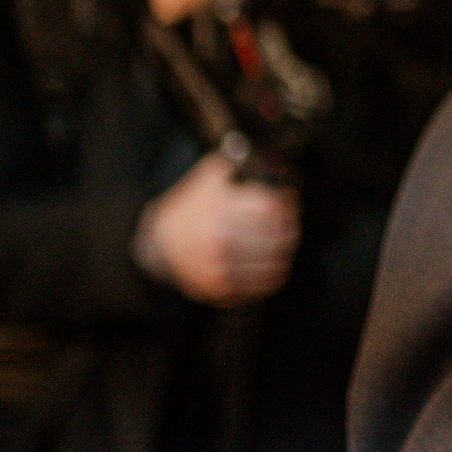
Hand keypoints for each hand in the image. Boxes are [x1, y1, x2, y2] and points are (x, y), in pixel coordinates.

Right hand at [133, 150, 299, 306]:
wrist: (160, 242)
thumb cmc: (196, 204)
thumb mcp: (213, 175)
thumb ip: (244, 162)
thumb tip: (277, 161)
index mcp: (218, 210)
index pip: (272, 209)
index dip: (287, 204)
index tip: (288, 201)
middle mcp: (218, 242)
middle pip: (279, 238)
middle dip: (290, 227)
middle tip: (291, 222)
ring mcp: (219, 270)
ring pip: (276, 263)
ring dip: (286, 250)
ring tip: (284, 241)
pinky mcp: (221, 290)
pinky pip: (264, 285)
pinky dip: (276, 273)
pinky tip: (275, 261)